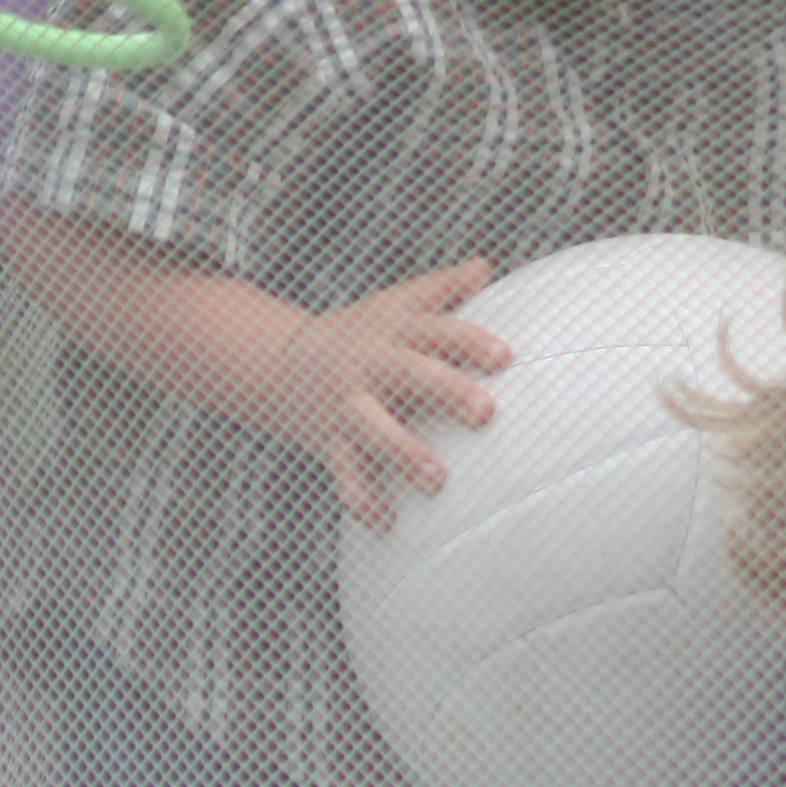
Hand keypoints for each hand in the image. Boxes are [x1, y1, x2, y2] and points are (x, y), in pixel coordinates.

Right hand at [260, 256, 510, 526]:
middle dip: (446, 391)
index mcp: (393, 332)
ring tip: (436, 478)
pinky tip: (387, 521)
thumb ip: (441, 290)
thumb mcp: (396, 305)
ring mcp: (348, 408)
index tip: (504, 356)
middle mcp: (370, 368)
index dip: (469, 341)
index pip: (435, 330)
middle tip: (485, 412)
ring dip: (403, 453)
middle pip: (409, 375)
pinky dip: (363, 500)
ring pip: (374, 430)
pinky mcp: (331, 443)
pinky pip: (346, 476)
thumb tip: (484, 265)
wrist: (282, 363)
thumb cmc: (361, 333)